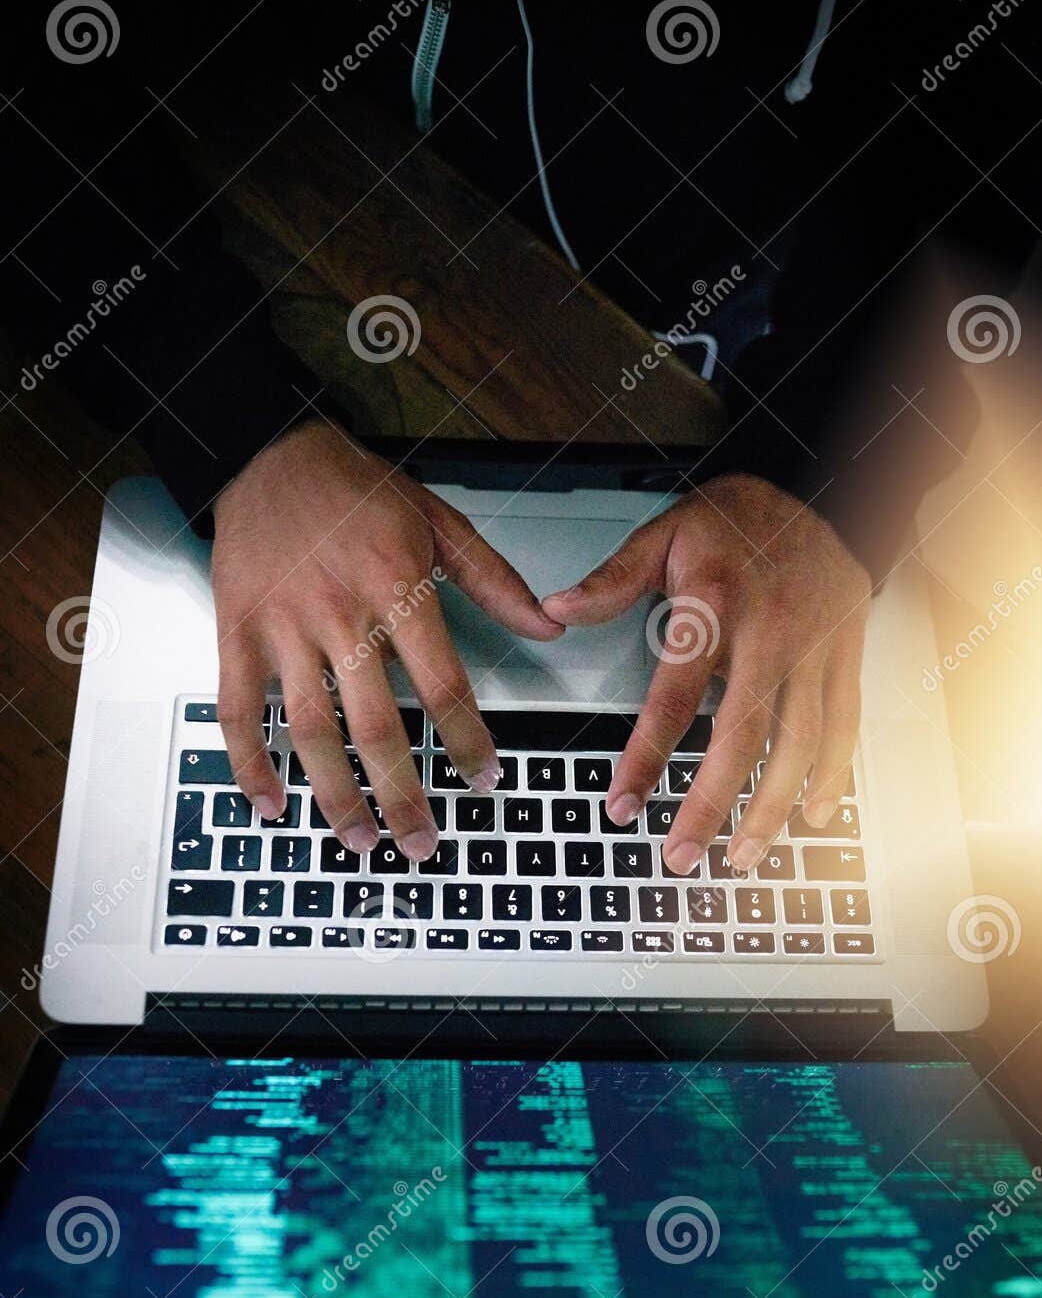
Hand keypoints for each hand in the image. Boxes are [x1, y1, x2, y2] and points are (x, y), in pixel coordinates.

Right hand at [212, 422, 561, 857]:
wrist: (268, 453)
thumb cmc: (358, 490)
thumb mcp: (438, 520)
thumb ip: (495, 580)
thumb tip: (549, 626)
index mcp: (396, 586)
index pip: (441, 682)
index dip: (465, 739)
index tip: (483, 777)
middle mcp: (339, 614)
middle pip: (375, 725)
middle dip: (401, 796)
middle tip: (423, 845)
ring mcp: (283, 628)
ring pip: (309, 729)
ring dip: (334, 795)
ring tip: (359, 841)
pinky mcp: (237, 633)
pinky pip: (238, 710)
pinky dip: (250, 763)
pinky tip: (271, 805)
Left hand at [542, 474, 870, 875]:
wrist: (818, 488)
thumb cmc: (736, 517)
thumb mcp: (665, 532)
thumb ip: (611, 578)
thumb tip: (555, 609)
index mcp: (714, 605)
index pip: (674, 697)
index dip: (647, 757)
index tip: (623, 804)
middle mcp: (769, 631)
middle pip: (741, 735)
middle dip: (710, 805)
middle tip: (680, 855)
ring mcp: (814, 648)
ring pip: (798, 742)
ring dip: (770, 808)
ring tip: (741, 856)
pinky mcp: (845, 655)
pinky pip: (842, 724)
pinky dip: (831, 775)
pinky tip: (812, 815)